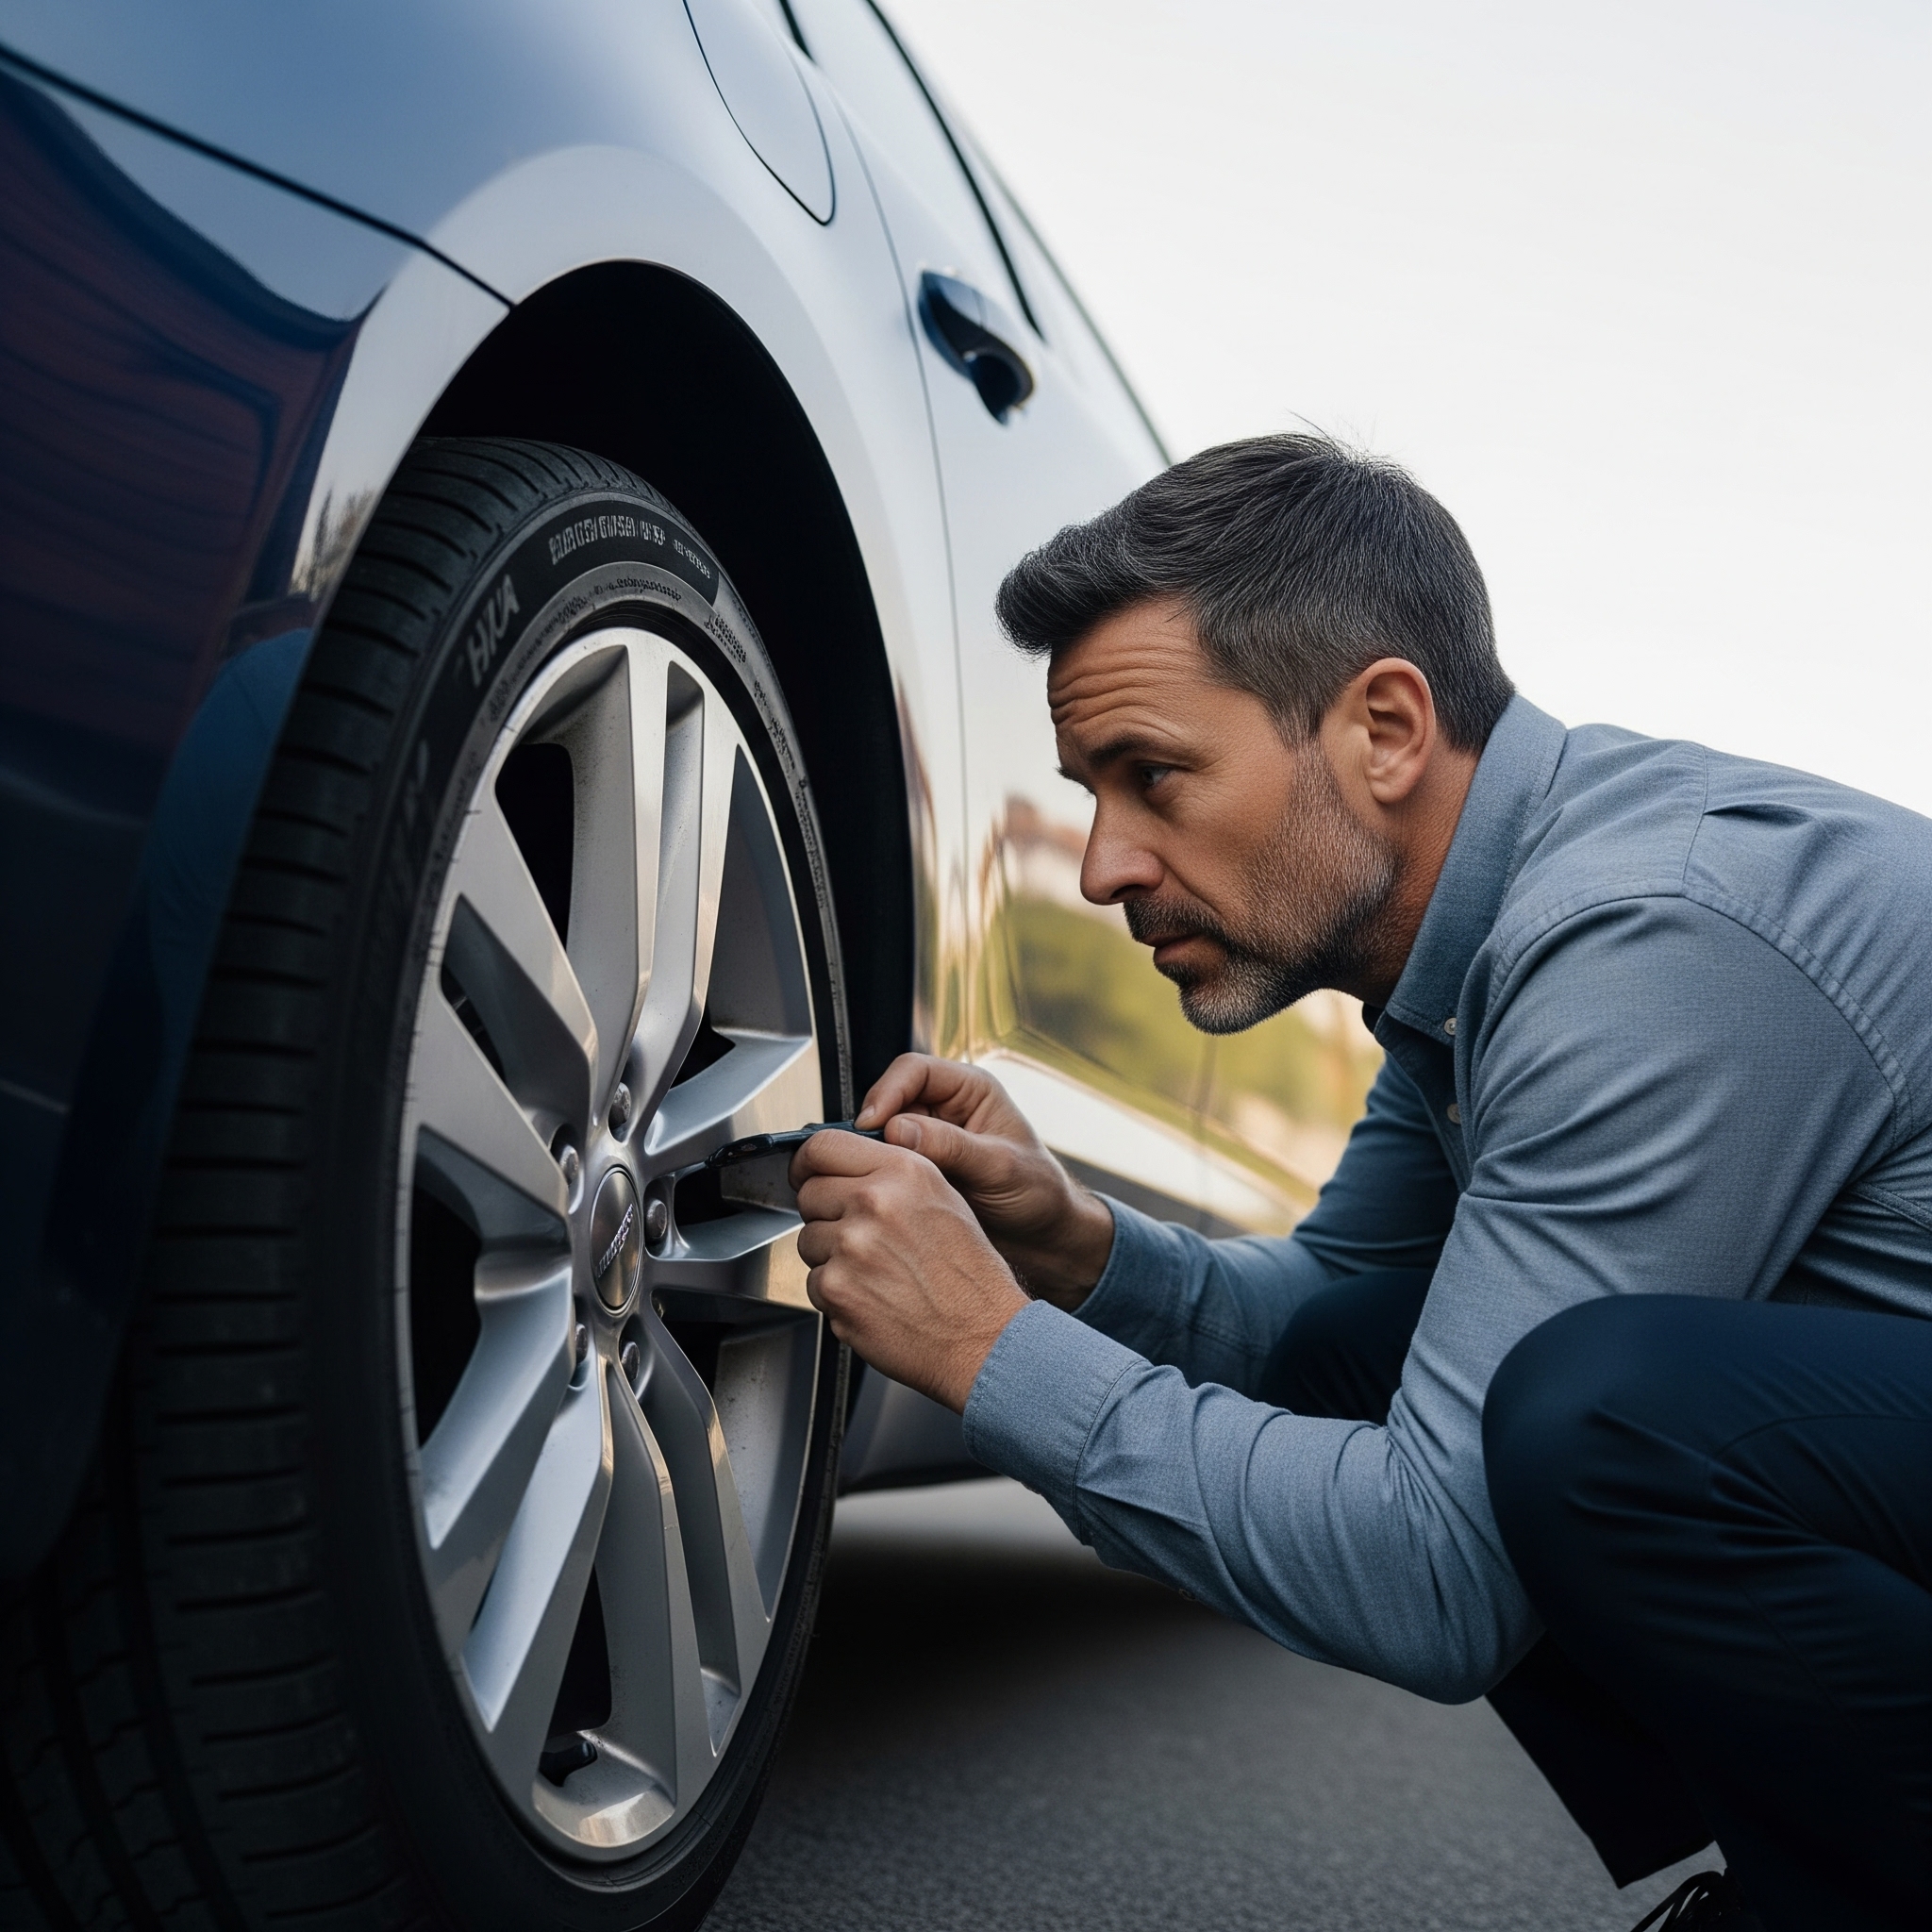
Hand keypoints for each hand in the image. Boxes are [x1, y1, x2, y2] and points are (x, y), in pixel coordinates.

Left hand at [791, 1131, 1028, 1411]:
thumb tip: (843, 1170)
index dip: (807, 1163)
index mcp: (903, 1171)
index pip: (823, 1147)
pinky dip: (836, 1293)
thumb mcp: (943, 1199)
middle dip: (825, 1214)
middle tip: (859, 1236)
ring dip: (830, 1256)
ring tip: (876, 1271)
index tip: (806, 1174)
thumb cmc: (969, 1276)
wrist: (982, 1336)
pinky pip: (813, 1282)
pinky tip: (873, 1296)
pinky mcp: (836, 1289)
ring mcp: (851, 1246)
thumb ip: (891, 1175)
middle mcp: (874, 1202)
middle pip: (809, 1193)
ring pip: (808, 1240)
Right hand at [850, 1055, 1114, 1308]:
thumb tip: (898, 1130)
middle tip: (861, 1158)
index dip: (886, 1092)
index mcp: (969, 1089)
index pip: (913, 1070)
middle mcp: (944, 1108)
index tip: (870, 1125)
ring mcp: (928, 1139)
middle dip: (872, 1127)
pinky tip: (876, 1195)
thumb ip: (953, 1147)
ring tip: (867, 1179)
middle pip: (888, 1100)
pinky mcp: (917, 1170)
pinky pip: (884, 1164)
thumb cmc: (1037, 1194)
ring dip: (872, 1155)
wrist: (1043, 1238)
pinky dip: (876, 1176)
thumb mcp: (1000, 1168)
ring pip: (881, 1135)